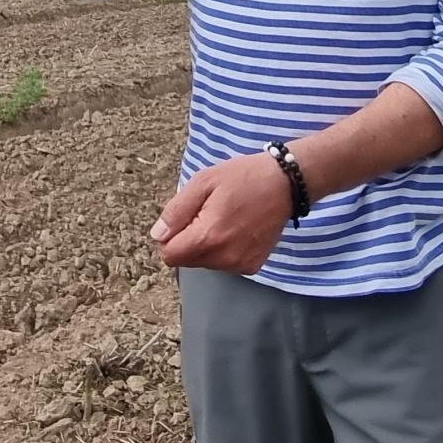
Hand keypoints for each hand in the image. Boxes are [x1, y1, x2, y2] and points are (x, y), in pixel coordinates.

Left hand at [149, 152, 292, 274]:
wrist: (285, 184)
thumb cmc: (243, 177)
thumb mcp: (203, 182)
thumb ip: (176, 211)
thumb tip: (157, 235)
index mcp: (208, 237)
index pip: (170, 255)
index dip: (170, 236)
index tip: (184, 217)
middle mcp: (224, 258)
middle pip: (187, 260)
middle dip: (188, 240)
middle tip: (207, 213)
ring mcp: (240, 265)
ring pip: (205, 262)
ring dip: (206, 245)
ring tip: (224, 218)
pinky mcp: (252, 266)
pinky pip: (224, 263)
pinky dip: (223, 249)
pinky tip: (236, 228)